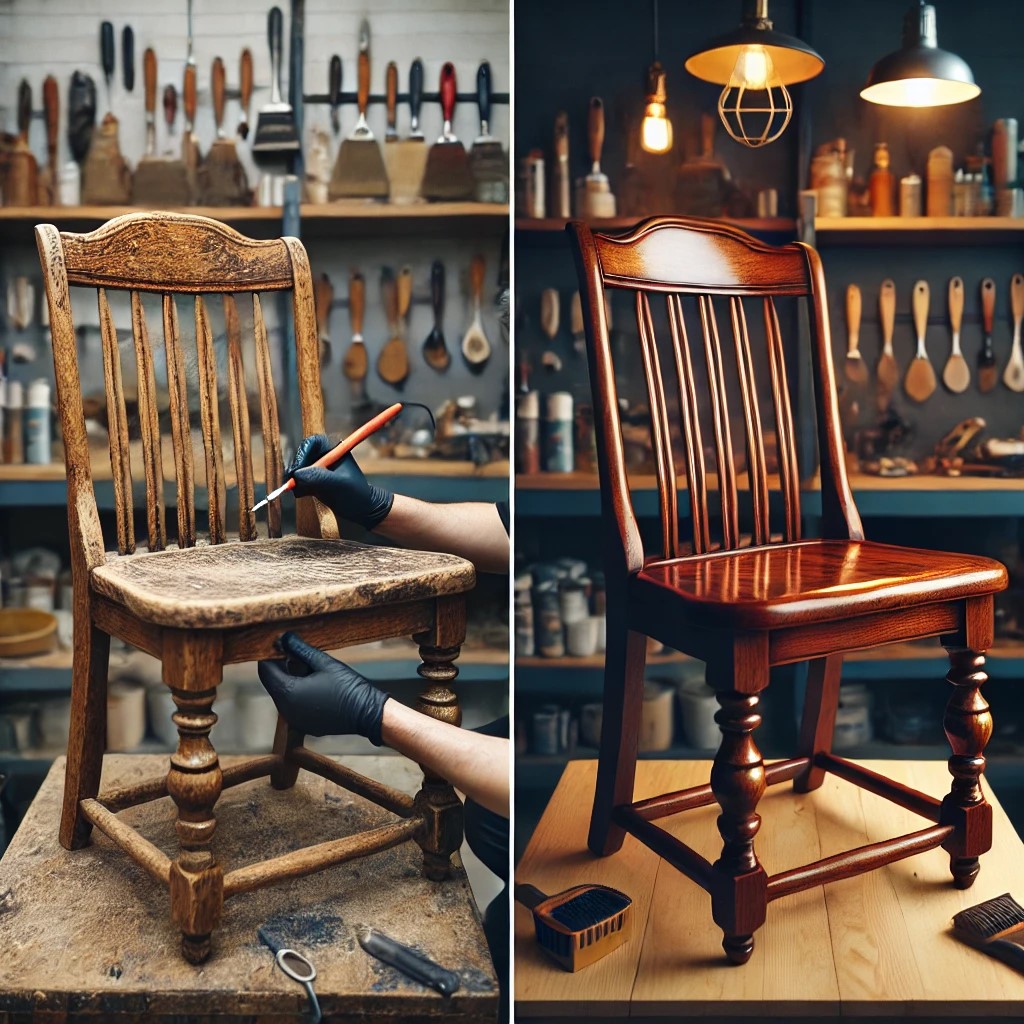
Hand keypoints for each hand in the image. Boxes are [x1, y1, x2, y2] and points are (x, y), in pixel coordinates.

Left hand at [257, 632, 388, 743]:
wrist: (367, 713)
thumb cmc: (347, 686)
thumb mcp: (323, 662)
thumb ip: (300, 649)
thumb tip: (284, 638)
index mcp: (288, 693)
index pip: (265, 670)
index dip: (269, 655)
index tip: (279, 643)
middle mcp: (286, 709)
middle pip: (273, 683)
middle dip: (281, 667)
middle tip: (294, 651)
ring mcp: (295, 720)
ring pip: (283, 694)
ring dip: (290, 680)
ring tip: (308, 667)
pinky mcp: (305, 724)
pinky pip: (293, 706)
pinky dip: (298, 694)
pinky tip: (315, 684)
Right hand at [287, 434, 393, 528]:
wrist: (361, 510)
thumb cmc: (356, 495)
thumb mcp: (338, 485)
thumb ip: (319, 477)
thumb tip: (297, 475)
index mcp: (334, 449)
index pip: (312, 443)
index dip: (302, 453)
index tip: (297, 469)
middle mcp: (324, 456)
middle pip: (302, 455)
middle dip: (296, 469)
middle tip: (291, 483)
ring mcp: (317, 468)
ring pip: (298, 469)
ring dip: (296, 480)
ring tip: (301, 491)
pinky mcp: (312, 480)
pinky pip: (299, 481)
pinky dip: (298, 487)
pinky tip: (303, 494)